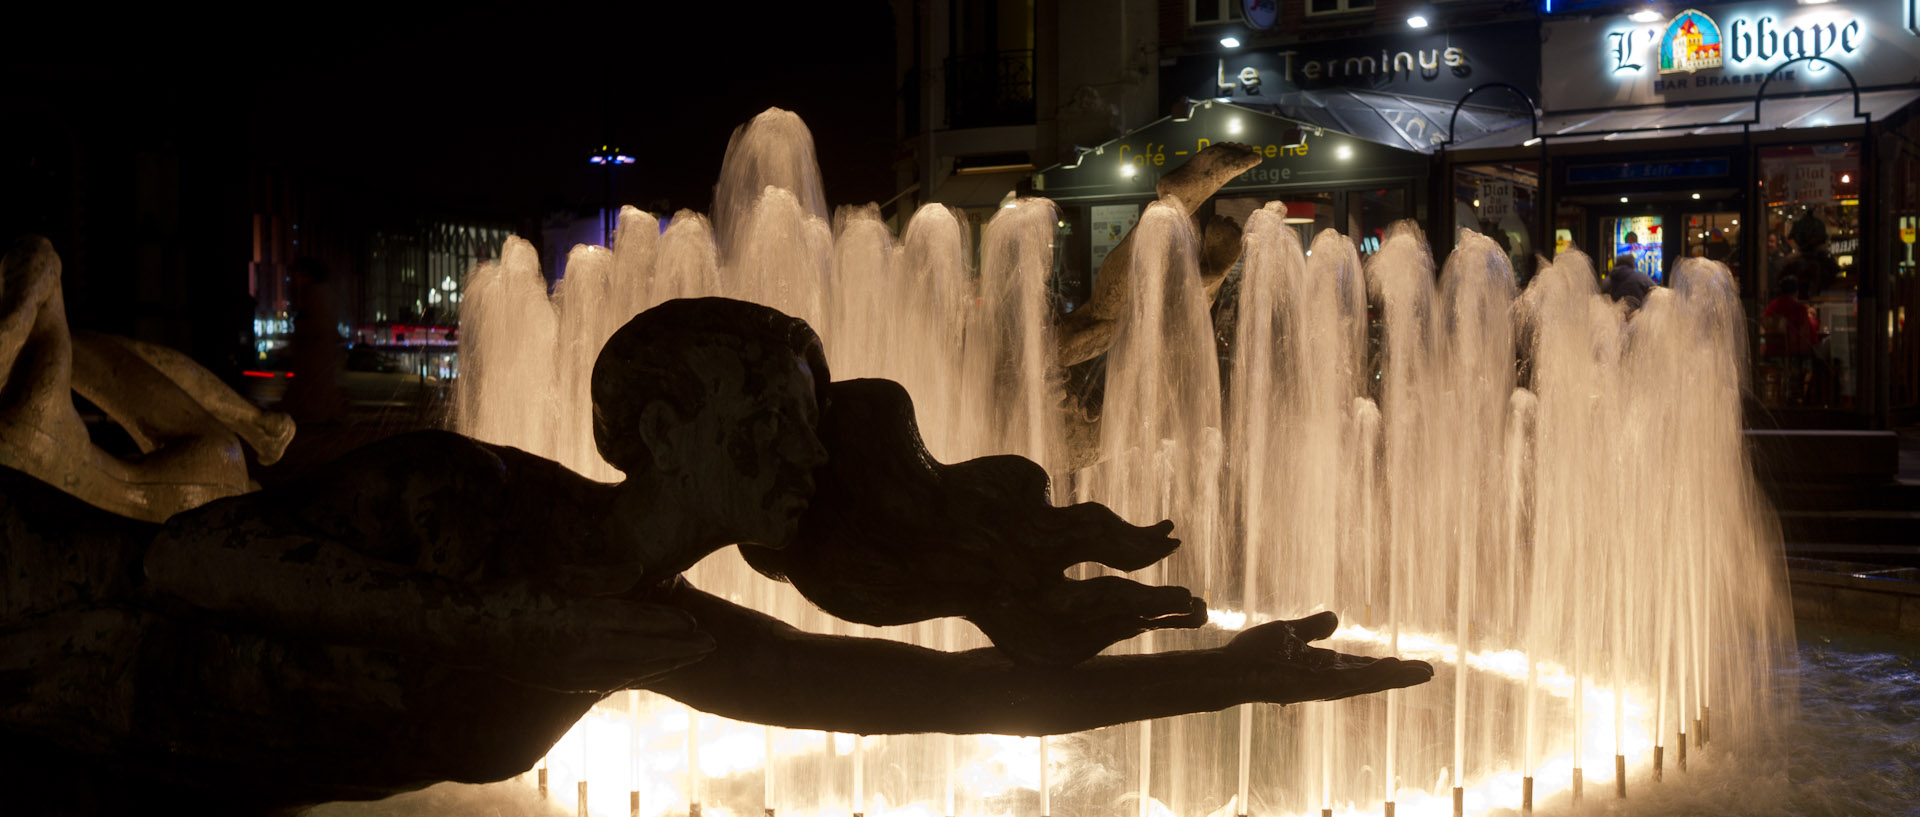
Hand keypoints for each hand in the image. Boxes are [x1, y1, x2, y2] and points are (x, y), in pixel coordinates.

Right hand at [483, 597, 714, 694]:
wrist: (472, 634)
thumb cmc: (514, 594)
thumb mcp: (556, 574)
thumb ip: (599, 575)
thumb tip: (639, 571)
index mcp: (585, 619)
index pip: (640, 621)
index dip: (671, 622)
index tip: (698, 622)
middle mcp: (586, 649)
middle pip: (646, 649)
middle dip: (681, 648)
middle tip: (713, 646)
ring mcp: (576, 670)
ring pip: (633, 669)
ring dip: (665, 664)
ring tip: (691, 659)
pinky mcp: (565, 682)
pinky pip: (611, 680)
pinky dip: (637, 676)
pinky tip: (652, 672)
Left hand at [1225, 611, 1432, 703]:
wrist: (1229, 668)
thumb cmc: (1253, 654)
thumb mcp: (1289, 632)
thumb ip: (1312, 628)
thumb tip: (1336, 618)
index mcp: (1323, 666)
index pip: (1363, 667)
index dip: (1387, 667)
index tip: (1411, 665)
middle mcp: (1326, 679)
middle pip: (1371, 678)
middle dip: (1399, 676)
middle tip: (1429, 673)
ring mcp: (1321, 686)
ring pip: (1365, 683)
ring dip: (1391, 678)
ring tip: (1419, 672)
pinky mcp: (1312, 687)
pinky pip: (1346, 682)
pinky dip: (1369, 677)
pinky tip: (1388, 669)